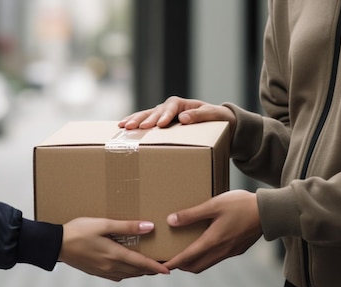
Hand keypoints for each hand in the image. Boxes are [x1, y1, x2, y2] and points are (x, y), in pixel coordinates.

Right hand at [60, 217, 169, 280]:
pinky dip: (126, 273)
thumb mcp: (103, 224)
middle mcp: (110, 266)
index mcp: (114, 255)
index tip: (168, 270)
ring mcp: (102, 271)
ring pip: (127, 274)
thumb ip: (127, 226)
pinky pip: (116, 276)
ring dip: (139, 272)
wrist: (56, 244)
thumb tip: (149, 227)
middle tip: (161, 267)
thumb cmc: (78, 231)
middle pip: (136, 271)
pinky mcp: (95, 272)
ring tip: (148, 268)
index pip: (141, 263)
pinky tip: (126, 270)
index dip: (156, 267)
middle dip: (150, 269)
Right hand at [118, 96, 235, 129]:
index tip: (160, 124)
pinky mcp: (158, 123)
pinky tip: (122, 128)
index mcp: (182, 104)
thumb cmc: (217, 118)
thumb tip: (183, 118)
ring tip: (123, 126)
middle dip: (143, 119)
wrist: (218, 122)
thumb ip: (200, 115)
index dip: (164, 115)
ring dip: (134, 121)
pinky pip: (144, 122)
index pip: (171, 108)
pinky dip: (134, 124)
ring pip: (145, 115)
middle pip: (154, 111)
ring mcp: (161, 115)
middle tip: (134, 127)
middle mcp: (169, 107)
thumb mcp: (213, 115)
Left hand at [163, 190, 262, 272]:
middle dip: (182, 266)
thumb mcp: (214, 205)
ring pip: (207, 264)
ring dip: (194, 263)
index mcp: (213, 241)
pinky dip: (206, 258)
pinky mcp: (237, 250)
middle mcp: (221, 251)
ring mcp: (230, 252)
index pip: (187, 257)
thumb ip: (192, 214)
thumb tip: (171, 221)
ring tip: (184, 256)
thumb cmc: (241, 205)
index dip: (173, 263)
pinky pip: (217, 259)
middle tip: (170, 261)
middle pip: (196, 266)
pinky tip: (204, 247)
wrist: (270, 211)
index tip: (162, 266)